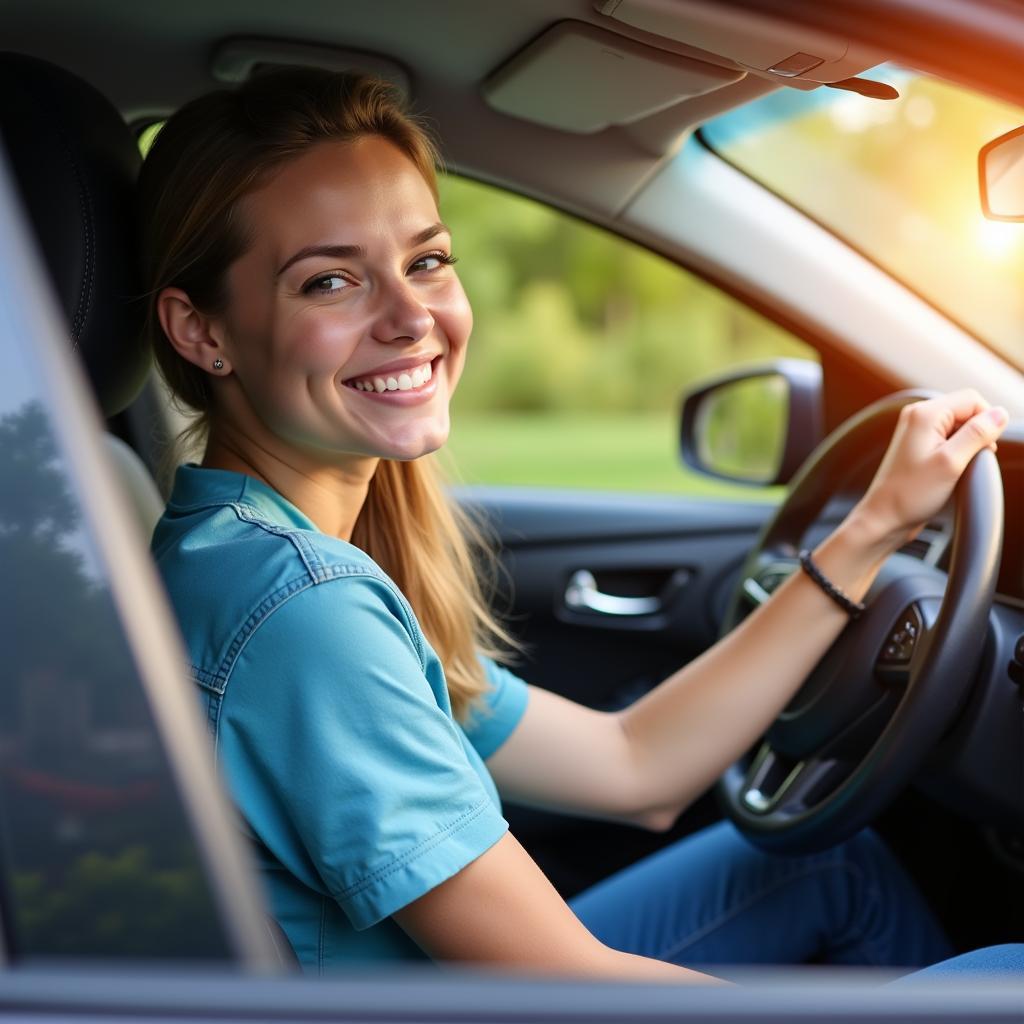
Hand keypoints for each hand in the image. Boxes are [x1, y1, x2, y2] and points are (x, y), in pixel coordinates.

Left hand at [849, 391, 1007, 551]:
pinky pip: (949, 438)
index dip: (987, 422)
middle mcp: (918, 416)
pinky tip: (950, 469)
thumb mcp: (951, 463)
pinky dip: (958, 451)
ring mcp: (916, 430)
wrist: (884, 518)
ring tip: (957, 468)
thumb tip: (1000, 413)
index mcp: (924, 414)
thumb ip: (977, 434)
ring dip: (968, 444)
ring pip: (960, 425)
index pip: (973, 399)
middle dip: (977, 433)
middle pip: (966, 410)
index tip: (984, 449)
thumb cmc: (910, 494)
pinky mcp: (918, 445)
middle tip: (969, 461)